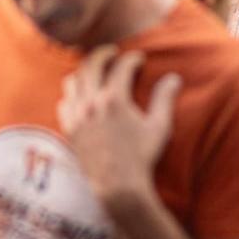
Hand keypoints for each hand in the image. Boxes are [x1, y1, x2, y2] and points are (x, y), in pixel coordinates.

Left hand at [57, 47, 181, 213]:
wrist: (118, 186)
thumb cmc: (142, 157)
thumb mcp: (159, 127)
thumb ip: (164, 99)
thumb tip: (174, 78)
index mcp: (114, 99)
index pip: (121, 67)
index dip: (132, 59)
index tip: (139, 59)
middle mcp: (91, 103)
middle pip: (91, 65)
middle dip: (103, 54)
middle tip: (112, 52)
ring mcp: (77, 116)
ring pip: (73, 81)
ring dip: (84, 72)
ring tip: (94, 71)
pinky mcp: (69, 130)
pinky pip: (64, 103)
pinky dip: (72, 95)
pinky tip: (80, 97)